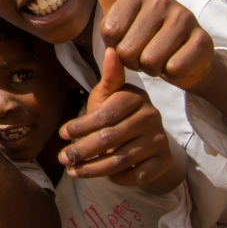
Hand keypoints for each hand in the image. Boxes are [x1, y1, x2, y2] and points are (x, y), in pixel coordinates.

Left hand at [60, 47, 174, 186]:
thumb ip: (108, 77)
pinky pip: (136, 175)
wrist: (148, 139)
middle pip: (110, 139)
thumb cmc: (119, 114)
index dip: (82, 126)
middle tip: (63, 158)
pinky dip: (118, 178)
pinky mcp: (164, 161)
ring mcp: (159, 140)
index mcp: (135, 98)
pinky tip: (104, 177)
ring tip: (73, 171)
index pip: (105, 115)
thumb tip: (111, 49)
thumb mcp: (110, 95)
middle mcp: (151, 117)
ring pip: (121, 160)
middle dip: (82, 150)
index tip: (62, 133)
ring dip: (93, 169)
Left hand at [87, 0, 215, 91]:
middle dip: (133, 61)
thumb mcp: (121, 17)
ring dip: (152, 69)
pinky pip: (174, 68)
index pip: (109, 33)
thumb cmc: (147, 38)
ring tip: (160, 58)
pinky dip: (172, 73)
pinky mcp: (203, 40)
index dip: (115, 47)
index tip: (128, 40)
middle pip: (127, 50)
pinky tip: (176, 63)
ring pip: (150, 61)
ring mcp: (184, 18)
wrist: (186, 59)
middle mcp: (161, 0)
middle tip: (145, 53)